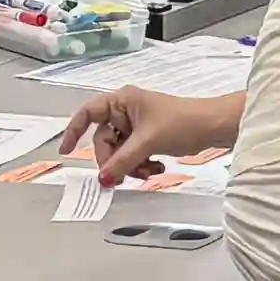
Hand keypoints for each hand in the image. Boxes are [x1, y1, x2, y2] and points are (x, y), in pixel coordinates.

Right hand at [66, 86, 245, 185]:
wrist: (214, 127)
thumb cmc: (181, 122)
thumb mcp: (148, 142)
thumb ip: (122, 161)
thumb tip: (102, 179)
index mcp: (122, 101)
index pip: (88, 113)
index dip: (74, 130)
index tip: (65, 151)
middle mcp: (126, 111)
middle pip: (104, 140)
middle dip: (113, 160)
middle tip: (122, 177)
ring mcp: (137, 126)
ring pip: (119, 152)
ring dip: (130, 166)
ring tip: (148, 172)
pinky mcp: (148, 138)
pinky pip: (133, 156)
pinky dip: (141, 165)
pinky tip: (156, 169)